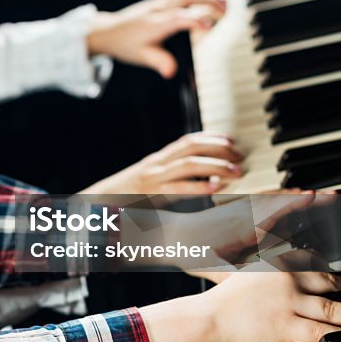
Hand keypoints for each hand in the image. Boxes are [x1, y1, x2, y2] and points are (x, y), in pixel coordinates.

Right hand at [85, 132, 243, 194]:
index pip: (188, 140)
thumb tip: (201, 178)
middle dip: (220, 150)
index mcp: (158, 159)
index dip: (212, 138)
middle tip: (241, 158)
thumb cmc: (127, 196)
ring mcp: (154, 178)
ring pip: (189, 164)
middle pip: (192, 147)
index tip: (232, 142)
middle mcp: (157, 164)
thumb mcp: (150, 180)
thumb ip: (171, 176)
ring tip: (236, 172)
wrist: (99, 204)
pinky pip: (178, 188)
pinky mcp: (152, 194)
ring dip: (216, 166)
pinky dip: (199, 187)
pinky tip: (215, 188)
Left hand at [86, 0, 226, 77]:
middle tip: (226, 11)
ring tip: (226, 3)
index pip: (178, 19)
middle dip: (208, 1)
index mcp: (154, 24)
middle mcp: (158, 10)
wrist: (109, 31)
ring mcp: (160, 2)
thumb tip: (171, 72)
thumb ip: (159, 62)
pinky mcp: (161, 0)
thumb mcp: (141, 57)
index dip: (195, 21)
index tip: (210, 29)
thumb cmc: (126, 45)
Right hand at [139, 269, 340, 341]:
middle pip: (328, 281)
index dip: (332, 264)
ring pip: (332, 308)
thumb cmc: (221, 301)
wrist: (206, 321)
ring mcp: (287, 301)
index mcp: (274, 263)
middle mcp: (284, 278)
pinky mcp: (287, 325)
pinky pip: (322, 331)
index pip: (311, 259)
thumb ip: (262, 266)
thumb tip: (277, 259)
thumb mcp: (240, 271)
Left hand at [171, 191, 329, 264]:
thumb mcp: (213, 268)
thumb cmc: (189, 251)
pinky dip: (278, 199)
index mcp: (241, 228)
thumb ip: (235, 277)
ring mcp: (240, 211)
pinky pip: (262, 201)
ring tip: (318, 196)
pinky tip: (290, 199)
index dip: (294, 203)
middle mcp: (243, 215)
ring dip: (293, 197)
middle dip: (305, 199)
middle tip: (331, 195)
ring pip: (272, 199)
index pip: (273, 211)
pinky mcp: (235, 211)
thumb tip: (251, 289)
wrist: (167, 234)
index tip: (313, 196)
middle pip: (279, 201)